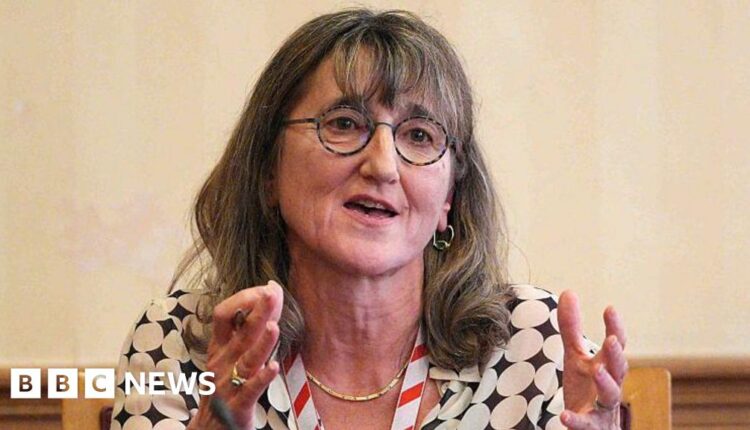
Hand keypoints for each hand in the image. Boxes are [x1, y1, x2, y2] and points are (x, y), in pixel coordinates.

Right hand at [188, 281, 283, 429]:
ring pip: (246, 360)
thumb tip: (267, 301)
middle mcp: (221, 363)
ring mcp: (228, 385)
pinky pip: (250, 390)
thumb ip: (246, 332)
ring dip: (261, 343)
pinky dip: (261, 378)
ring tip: (274, 327)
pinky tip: (273, 367)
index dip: (243, 300)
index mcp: (218, 348)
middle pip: (240, 333)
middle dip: (257, 312)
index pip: (224, 315)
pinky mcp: (238, 406)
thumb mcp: (230, 358)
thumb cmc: (224, 388)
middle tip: (272, 293)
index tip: (266, 289)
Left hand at [557, 290, 627, 429]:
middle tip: (611, 340)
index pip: (616, 345)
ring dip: (606, 383)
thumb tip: (568, 292)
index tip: (609, 309)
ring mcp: (603, 408)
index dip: (615, 328)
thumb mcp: (575, 357)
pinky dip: (577, 420)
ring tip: (597, 371)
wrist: (590, 428)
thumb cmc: (586, 390)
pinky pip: (586, 425)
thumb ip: (571, 328)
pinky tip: (565, 415)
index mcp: (606, 366)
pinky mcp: (591, 427)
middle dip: (616, 355)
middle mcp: (609, 385)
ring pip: (611, 396)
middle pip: (619, 369)